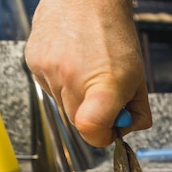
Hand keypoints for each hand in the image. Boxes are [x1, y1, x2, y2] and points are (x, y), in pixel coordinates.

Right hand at [25, 0, 151, 146]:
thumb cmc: (114, 33)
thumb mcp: (138, 76)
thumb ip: (138, 110)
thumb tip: (126, 129)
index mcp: (104, 84)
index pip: (92, 130)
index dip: (102, 137)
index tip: (110, 132)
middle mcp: (72, 79)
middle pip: (78, 123)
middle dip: (94, 117)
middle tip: (105, 96)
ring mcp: (49, 71)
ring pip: (63, 106)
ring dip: (77, 98)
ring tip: (88, 71)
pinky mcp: (33, 63)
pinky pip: (49, 89)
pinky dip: (62, 84)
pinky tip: (72, 63)